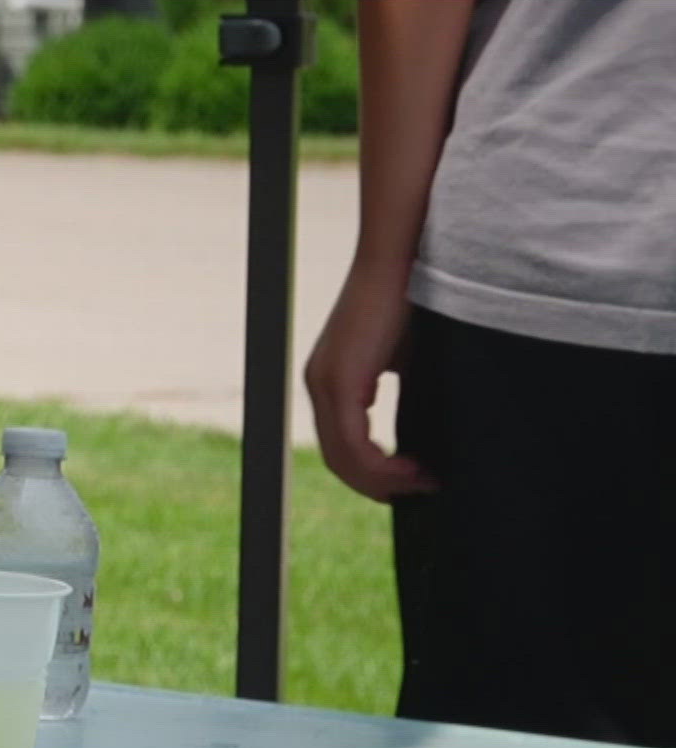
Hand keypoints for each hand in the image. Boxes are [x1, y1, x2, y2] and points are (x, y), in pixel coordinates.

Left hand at [303, 270, 437, 502]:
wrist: (403, 256)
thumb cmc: (414, 299)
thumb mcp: (408, 360)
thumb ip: (403, 394)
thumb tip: (429, 437)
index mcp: (331, 380)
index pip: (342, 446)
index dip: (374, 475)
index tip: (413, 483)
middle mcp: (318, 384)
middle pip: (340, 461)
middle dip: (381, 486)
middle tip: (423, 491)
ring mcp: (324, 383)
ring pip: (345, 459)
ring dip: (385, 482)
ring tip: (425, 483)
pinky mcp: (340, 381)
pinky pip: (353, 444)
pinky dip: (383, 467)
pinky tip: (415, 470)